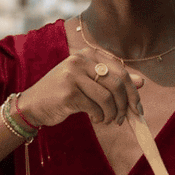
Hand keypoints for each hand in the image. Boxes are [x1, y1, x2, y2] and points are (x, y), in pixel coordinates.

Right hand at [18, 49, 143, 128]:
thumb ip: (113, 80)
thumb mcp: (89, 82)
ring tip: (108, 120)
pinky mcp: (68, 92)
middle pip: (117, 83)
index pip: (120, 71)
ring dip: (112, 114)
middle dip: (124, 105)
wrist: (33, 104)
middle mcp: (80, 60)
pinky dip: (100, 117)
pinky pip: (95, 107)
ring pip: (107, 97)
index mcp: (88, 54)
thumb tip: (141, 82)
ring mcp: (73, 74)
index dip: (133, 91)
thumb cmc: (64, 92)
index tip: (137, 108)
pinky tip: (96, 119)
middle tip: (123, 118)